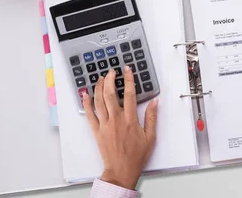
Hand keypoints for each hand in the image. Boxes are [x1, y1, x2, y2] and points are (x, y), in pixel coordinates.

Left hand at [83, 67, 157, 189]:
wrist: (121, 170)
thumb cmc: (136, 155)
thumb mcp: (150, 137)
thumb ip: (152, 118)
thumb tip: (155, 102)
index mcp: (130, 120)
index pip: (129, 95)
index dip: (128, 80)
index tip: (127, 70)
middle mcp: (116, 120)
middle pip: (110, 94)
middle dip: (110, 80)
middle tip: (111, 71)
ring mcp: (105, 125)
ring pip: (99, 102)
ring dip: (98, 88)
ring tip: (100, 78)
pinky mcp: (97, 131)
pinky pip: (89, 114)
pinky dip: (86, 103)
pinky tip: (85, 94)